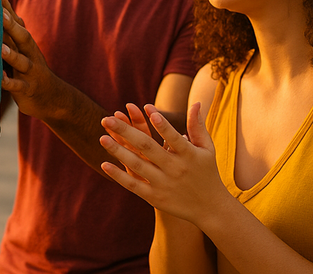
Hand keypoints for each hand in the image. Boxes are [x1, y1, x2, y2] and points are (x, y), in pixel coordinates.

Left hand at [0, 0, 63, 118]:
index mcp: (25, 41)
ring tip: (1, 49)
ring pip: (21, 62)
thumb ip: (8, 25)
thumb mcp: (20, 45)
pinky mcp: (28, 89)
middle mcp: (29, 53)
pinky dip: (10, 83)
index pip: (16, 20)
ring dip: (11, 55)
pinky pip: (18, 86)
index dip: (6, 6)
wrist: (51, 97)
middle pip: (22, 37)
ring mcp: (30, 71)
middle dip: (11, 26)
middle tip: (0, 14)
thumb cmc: (28, 65)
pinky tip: (0, 79)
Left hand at [99, 102, 227, 225]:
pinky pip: (134, 185)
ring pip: (137, 165)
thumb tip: (196, 102)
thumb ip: (197, 126)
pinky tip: (104, 164)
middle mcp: (176, 169)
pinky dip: (119, 176)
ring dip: (118, 151)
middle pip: (148, 148)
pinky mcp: (155, 197)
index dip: (162, 124)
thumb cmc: (207, 172)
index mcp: (189, 155)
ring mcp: (164, 184)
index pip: (174, 137)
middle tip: (107, 119)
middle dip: (126, 132)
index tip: (148, 108)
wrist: (211, 209)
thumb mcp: (207, 149)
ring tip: (102, 138)